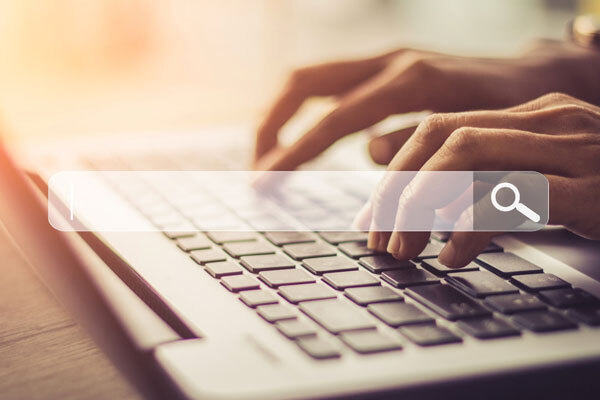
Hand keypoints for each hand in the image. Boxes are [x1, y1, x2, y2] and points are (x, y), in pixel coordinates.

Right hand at [254, 40, 599, 170]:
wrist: (537, 76)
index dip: (295, 151)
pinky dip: (306, 112)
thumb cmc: (512, 112)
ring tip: (267, 154)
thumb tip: (368, 154)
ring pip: (312, 78)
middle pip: (305, 82)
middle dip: (271, 123)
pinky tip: (301, 139)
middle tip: (256, 165)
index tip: (265, 179)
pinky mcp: (385, 67)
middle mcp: (390, 61)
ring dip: (281, 115)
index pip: (334, 119)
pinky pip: (330, 85)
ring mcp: (385, 59)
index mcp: (410, 81)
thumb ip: (418, 145)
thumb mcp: (474, 137)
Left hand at [360, 92, 599, 267]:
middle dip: (399, 191)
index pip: (438, 127)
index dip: (395, 171)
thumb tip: (408, 184)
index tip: (374, 216)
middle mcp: (548, 122)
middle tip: (380, 238)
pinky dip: (472, 225)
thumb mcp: (537, 179)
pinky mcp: (594, 191)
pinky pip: (514, 197)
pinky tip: (454, 256)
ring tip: (405, 247)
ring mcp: (575, 151)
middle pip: (443, 139)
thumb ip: (482, 177)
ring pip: (470, 156)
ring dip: (424, 205)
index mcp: (529, 116)